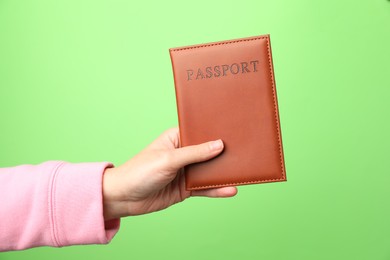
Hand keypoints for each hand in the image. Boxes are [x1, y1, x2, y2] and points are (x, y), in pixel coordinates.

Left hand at [102, 127, 236, 219]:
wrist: (124, 198)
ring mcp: (185, 172)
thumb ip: (194, 153)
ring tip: (242, 172)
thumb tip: (218, 145)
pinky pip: (205, 188)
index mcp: (176, 139)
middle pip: (208, 153)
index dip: (216, 132)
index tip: (235, 131)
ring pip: (209, 171)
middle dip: (224, 154)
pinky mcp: (185, 188)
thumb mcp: (168, 159)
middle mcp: (183, 154)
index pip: (200, 133)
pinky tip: (230, 190)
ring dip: (223, 173)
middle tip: (245, 151)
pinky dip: (217, 189)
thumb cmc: (140, 171)